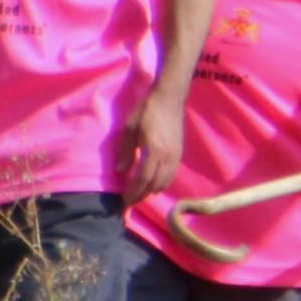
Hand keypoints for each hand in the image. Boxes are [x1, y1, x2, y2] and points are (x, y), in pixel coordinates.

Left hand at [117, 79, 189, 204]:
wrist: (169, 98)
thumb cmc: (146, 110)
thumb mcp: (129, 129)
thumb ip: (126, 151)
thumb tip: (121, 170)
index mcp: (153, 151)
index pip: (143, 179)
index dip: (134, 192)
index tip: (124, 200)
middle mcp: (167, 157)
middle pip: (155, 184)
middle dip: (142, 195)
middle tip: (130, 202)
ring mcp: (175, 155)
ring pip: (165, 181)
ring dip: (152, 190)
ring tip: (140, 195)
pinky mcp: (179, 152)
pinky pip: (171, 174)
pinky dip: (162, 182)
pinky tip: (154, 184)